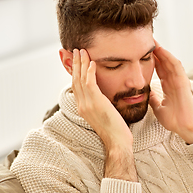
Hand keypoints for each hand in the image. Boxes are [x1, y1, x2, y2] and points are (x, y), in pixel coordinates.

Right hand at [72, 49, 136, 180]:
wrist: (117, 142)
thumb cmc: (115, 130)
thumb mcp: (104, 114)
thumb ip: (99, 103)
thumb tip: (102, 96)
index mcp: (83, 107)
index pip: (76, 85)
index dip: (75, 72)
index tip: (76, 60)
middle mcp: (82, 105)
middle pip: (75, 80)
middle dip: (75, 64)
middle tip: (75, 50)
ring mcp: (87, 104)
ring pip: (81, 79)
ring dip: (81, 64)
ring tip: (82, 51)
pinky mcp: (96, 103)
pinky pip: (90, 83)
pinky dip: (90, 72)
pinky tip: (92, 62)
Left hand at [149, 41, 192, 143]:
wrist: (185, 128)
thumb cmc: (174, 120)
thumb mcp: (158, 107)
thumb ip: (154, 98)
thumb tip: (146, 93)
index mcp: (169, 86)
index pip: (160, 69)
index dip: (152, 60)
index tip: (142, 51)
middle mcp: (174, 81)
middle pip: (164, 62)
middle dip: (156, 52)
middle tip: (146, 40)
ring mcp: (180, 81)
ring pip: (170, 62)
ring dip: (162, 51)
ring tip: (153, 41)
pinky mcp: (184, 82)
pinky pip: (176, 67)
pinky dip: (169, 58)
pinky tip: (162, 50)